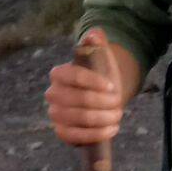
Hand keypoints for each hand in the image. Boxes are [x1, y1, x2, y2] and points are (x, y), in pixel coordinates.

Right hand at [45, 29, 124, 149]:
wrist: (100, 98)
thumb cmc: (100, 76)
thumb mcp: (101, 58)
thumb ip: (97, 43)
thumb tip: (94, 34)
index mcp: (58, 73)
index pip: (74, 76)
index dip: (95, 82)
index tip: (113, 87)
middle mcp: (52, 94)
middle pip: (79, 99)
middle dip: (103, 103)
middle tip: (118, 103)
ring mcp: (55, 114)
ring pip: (80, 118)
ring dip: (103, 118)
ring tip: (117, 115)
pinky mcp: (62, 132)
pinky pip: (76, 136)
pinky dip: (96, 134)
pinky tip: (111, 129)